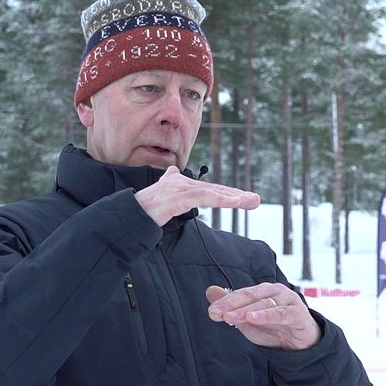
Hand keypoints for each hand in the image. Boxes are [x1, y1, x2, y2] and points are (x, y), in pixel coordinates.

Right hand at [135, 166, 260, 225]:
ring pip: (213, 192)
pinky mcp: (178, 198)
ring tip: (252, 201)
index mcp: (180, 183)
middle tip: (256, 200)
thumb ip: (168, 183)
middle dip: (237, 195)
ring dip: (234, 198)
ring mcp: (180, 189)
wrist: (130, 214)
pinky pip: (204, 197)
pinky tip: (234, 201)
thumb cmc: (144, 207)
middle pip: (215, 189)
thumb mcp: (162, 195)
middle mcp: (182, 182)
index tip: (243, 198)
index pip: (209, 189)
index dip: (227, 193)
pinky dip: (220, 199)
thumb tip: (172, 171)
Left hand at [206, 283, 321, 350]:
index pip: (241, 294)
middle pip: (250, 295)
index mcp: (262, 291)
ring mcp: (287, 300)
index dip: (225, 302)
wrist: (301, 344)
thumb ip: (231, 307)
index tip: (212, 312)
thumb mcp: (249, 319)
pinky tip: (252, 318)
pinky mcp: (298, 313)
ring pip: (264, 303)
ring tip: (230, 316)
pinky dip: (266, 315)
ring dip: (245, 310)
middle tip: (216, 313)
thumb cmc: (274, 328)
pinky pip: (281, 313)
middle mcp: (275, 292)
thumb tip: (210, 290)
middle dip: (231, 304)